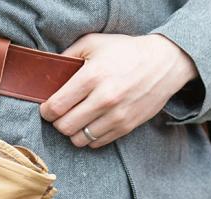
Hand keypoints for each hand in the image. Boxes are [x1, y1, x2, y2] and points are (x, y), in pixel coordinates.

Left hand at [39, 33, 197, 147]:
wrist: (164, 63)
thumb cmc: (125, 52)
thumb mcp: (93, 43)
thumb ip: (67, 57)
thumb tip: (47, 75)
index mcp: (92, 76)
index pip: (56, 106)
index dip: (46, 110)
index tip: (47, 108)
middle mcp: (105, 99)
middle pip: (65, 127)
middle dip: (57, 122)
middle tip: (61, 114)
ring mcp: (117, 115)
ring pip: (79, 140)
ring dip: (72, 132)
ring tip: (76, 120)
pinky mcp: (127, 126)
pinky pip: (97, 143)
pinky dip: (89, 137)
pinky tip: (91, 124)